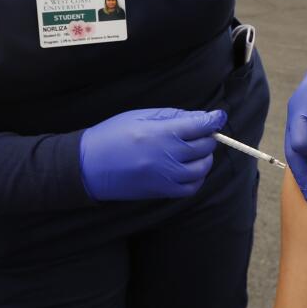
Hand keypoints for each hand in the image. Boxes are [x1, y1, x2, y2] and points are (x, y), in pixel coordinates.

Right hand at [80, 108, 226, 200]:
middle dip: (207, 136)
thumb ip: (172, 116)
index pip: (200, 126)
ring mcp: (166, 177)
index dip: (214, 119)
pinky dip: (197, 178)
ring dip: (205, 157)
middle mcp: (167, 156)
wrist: (88, 166)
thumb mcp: (139, 116)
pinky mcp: (162, 192)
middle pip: (205, 146)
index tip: (218, 116)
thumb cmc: (112, 135)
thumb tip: (200, 116)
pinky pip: (191, 188)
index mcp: (161, 133)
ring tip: (195, 150)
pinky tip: (189, 169)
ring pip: (202, 168)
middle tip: (200, 132)